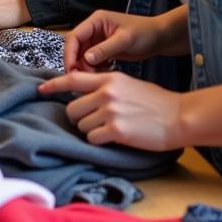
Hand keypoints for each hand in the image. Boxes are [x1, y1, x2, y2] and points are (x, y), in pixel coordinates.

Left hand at [37, 70, 183, 151]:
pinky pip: (92, 139)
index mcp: (108, 79)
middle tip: (95, 122)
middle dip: (79, 119)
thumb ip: (104, 87)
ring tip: (109, 129)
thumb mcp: (128, 85)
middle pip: (72, 109)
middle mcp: (106, 93)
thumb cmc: (156, 103)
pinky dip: (99, 141)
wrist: (181, 117)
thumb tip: (82, 93)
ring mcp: (111, 111)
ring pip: (81, 126)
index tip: (40, 90)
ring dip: (90, 131)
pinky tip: (114, 138)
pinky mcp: (117, 131)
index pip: (72, 79)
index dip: (53, 85)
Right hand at [61, 10, 170, 72]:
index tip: (71, 69)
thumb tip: (86, 59)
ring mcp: (98, 41)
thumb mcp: (125, 40)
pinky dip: (93, 69)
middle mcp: (93, 30)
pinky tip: (99, 76)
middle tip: (82, 78)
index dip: (70, 53)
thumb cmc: (145, 33)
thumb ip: (105, 49)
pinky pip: (92, 61)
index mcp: (95, 21)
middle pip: (75, 48)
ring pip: (82, 56)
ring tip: (93, 78)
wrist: (161, 38)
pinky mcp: (104, 51)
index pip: (74, 37)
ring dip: (84, 68)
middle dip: (76, 63)